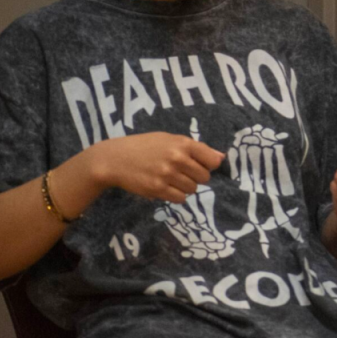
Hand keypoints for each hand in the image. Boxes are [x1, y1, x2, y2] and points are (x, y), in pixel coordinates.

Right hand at [89, 132, 224, 203]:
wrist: (115, 159)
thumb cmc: (145, 146)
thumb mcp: (170, 139)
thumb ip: (196, 148)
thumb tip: (221, 158)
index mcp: (183, 144)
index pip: (212, 160)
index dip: (209, 165)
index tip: (200, 165)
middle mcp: (177, 159)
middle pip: (204, 177)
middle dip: (196, 177)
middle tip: (183, 173)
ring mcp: (167, 175)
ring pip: (192, 189)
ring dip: (186, 187)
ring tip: (172, 180)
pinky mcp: (157, 189)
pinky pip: (180, 198)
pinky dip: (176, 196)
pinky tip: (167, 188)